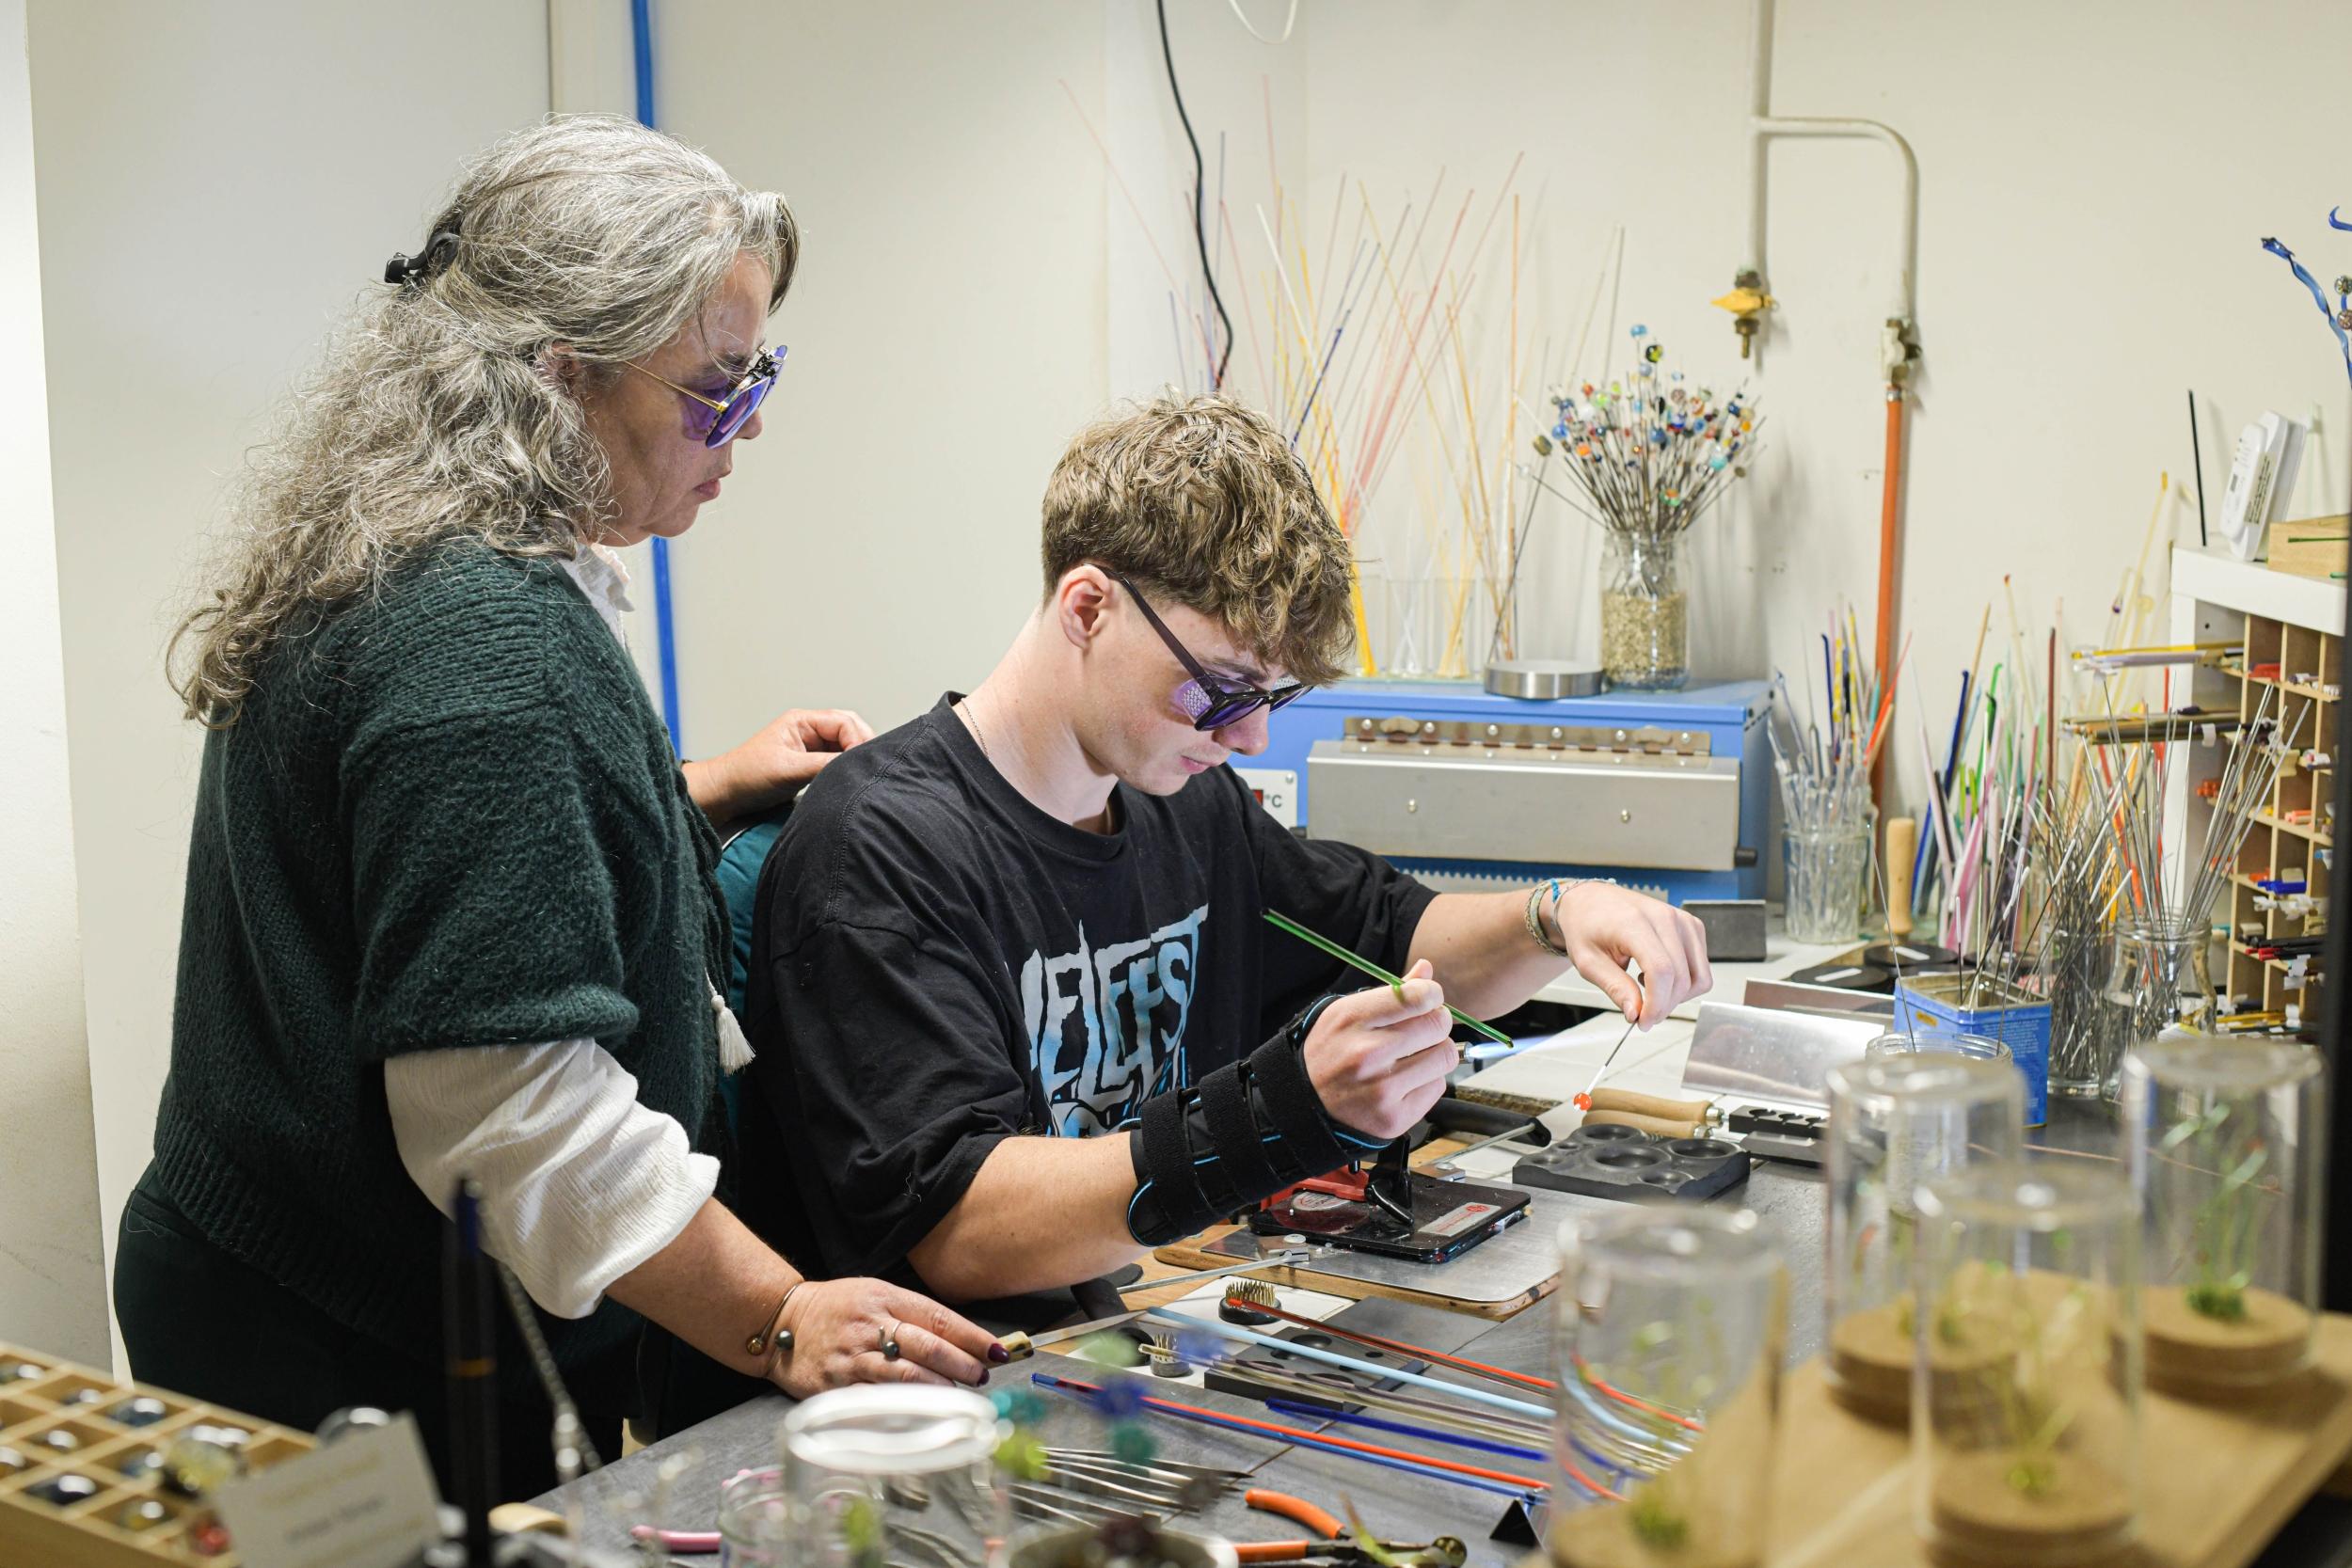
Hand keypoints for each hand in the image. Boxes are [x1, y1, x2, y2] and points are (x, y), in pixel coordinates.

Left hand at [690, 708, 876, 820]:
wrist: (726, 795)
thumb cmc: (746, 776)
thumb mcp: (788, 769)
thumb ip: (823, 765)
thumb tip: (854, 765)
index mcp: (802, 721)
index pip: (844, 722)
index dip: (858, 740)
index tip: (861, 762)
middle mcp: (810, 731)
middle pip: (851, 730)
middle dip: (862, 746)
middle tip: (867, 768)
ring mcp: (811, 748)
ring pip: (847, 747)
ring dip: (855, 759)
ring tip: (859, 775)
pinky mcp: (811, 765)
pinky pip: (838, 763)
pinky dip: (846, 770)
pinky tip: (849, 781)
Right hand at [771, 1276, 1004, 1395]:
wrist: (782, 1320)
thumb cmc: (837, 1308)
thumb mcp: (875, 1293)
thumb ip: (913, 1315)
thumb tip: (961, 1342)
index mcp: (885, 1297)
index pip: (939, 1317)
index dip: (972, 1336)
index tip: (997, 1351)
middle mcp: (871, 1325)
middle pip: (926, 1345)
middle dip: (961, 1363)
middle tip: (982, 1376)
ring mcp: (853, 1356)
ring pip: (905, 1373)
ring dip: (938, 1387)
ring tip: (959, 1395)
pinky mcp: (837, 1385)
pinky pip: (876, 1399)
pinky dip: (903, 1407)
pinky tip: (922, 1413)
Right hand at [1300, 959, 1458, 1140]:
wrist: (1304, 1104)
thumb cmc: (1330, 1052)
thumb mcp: (1346, 1013)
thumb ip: (1391, 993)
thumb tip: (1426, 970)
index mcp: (1353, 1019)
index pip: (1417, 997)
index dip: (1431, 993)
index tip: (1428, 998)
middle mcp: (1368, 1053)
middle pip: (1438, 1025)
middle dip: (1437, 1022)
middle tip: (1426, 1027)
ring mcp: (1382, 1088)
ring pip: (1444, 1057)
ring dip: (1436, 1053)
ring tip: (1416, 1055)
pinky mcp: (1395, 1117)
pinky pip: (1437, 1087)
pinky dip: (1427, 1081)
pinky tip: (1406, 1081)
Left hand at [1550, 883, 1712, 1027]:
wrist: (1591, 900)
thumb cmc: (1587, 926)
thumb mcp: (1588, 962)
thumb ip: (1614, 987)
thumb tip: (1635, 1013)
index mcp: (1634, 923)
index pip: (1661, 970)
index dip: (1656, 1004)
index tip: (1642, 1021)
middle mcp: (1664, 917)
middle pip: (1681, 977)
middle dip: (1664, 1006)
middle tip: (1642, 1015)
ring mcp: (1681, 920)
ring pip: (1699, 975)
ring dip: (1678, 997)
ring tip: (1649, 992)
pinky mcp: (1691, 925)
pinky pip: (1701, 966)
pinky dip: (1685, 981)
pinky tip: (1658, 976)